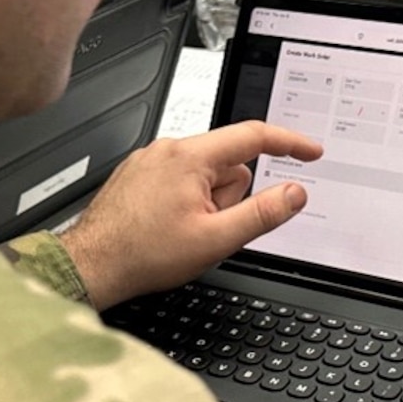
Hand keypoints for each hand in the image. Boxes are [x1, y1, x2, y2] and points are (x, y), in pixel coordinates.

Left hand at [57, 120, 323, 309]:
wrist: (92, 265)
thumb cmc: (142, 254)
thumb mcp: (215, 239)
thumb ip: (262, 214)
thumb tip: (294, 193)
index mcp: (189, 157)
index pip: (254, 136)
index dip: (290, 143)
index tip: (310, 151)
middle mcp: (168, 149)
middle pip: (228, 164)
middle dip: (230, 196)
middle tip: (208, 228)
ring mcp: (150, 160)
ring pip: (204, 175)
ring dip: (207, 203)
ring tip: (182, 231)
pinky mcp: (139, 174)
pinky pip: (181, 181)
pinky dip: (185, 202)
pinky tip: (167, 228)